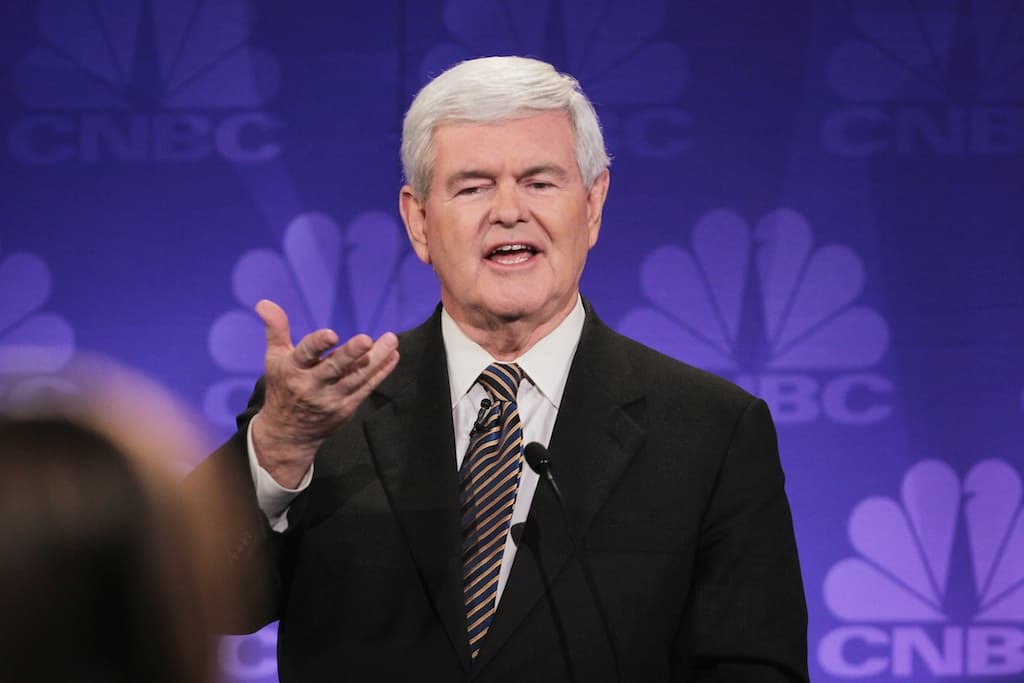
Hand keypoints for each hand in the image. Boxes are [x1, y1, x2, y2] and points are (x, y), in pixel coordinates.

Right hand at [251, 299, 399, 487]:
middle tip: (366, 339)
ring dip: (376, 359)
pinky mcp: (346, 408)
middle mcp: (311, 386)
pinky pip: (366, 388)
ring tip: (392, 341)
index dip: (318, 344)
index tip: (331, 335)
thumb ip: (276, 329)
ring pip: (356, 378)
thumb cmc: (283, 387)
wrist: (288, 433)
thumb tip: (264, 302)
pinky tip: (393, 356)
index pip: (305, 354)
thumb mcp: (275, 358)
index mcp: (292, 370)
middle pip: (334, 368)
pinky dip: (381, 372)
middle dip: (350, 354)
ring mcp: (331, 399)